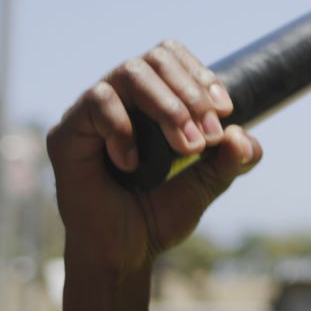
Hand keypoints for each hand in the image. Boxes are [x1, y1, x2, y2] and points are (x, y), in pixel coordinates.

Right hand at [47, 40, 262, 276]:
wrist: (126, 253)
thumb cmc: (161, 210)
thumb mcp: (209, 182)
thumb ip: (233, 159)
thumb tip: (242, 136)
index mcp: (151, 98)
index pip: (173, 57)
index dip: (202, 76)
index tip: (226, 110)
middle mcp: (121, 97)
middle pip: (155, 58)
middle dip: (191, 94)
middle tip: (208, 137)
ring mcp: (92, 113)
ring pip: (129, 72)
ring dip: (167, 106)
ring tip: (185, 147)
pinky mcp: (67, 134)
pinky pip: (96, 102)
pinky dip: (123, 128)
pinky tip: (134, 163)